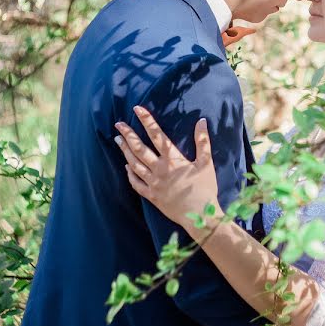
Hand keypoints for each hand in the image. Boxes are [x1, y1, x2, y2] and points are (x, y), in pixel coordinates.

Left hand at [115, 106, 221, 232]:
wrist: (199, 215)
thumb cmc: (205, 188)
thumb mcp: (206, 163)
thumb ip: (202, 141)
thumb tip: (202, 121)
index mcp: (173, 159)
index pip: (157, 135)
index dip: (147, 121)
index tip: (137, 109)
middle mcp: (160, 169)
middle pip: (140, 148)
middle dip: (128, 135)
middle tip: (118, 124)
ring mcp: (153, 183)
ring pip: (134, 164)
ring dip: (125, 151)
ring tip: (118, 140)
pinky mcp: (152, 196)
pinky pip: (136, 184)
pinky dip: (130, 174)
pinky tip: (126, 167)